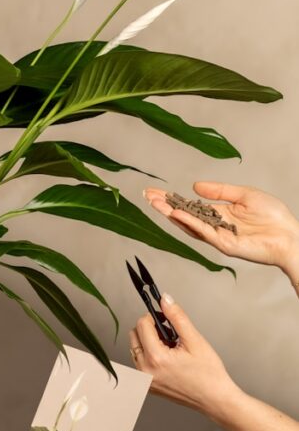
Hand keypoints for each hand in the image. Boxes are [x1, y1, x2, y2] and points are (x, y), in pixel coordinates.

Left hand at [129, 295, 239, 419]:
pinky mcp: (148, 385)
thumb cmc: (209, 375)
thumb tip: (165, 300)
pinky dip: (149, 355)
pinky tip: (168, 359)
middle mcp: (145, 370)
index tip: (166, 318)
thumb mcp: (195, 340)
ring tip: (171, 349)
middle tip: (171, 335)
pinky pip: (139, 362)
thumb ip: (177, 317)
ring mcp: (145, 380)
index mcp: (155, 358)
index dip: (154, 317)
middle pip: (135, 335)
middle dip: (150, 329)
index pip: (142, 324)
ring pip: (135, 348)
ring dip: (149, 342)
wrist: (215, 399)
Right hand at [144, 182, 298, 277]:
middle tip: (147, 195)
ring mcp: (217, 236)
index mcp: (219, 214)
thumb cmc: (274, 217)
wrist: (290, 236)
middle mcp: (214, 226)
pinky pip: (202, 231)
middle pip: (183, 215)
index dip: (172, 198)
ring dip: (170, 213)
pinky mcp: (223, 244)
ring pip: (188, 224)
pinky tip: (176, 213)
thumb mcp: (244, 194)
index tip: (154, 191)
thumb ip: (220, 190)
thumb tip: (196, 186)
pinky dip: (188, 222)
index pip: (189, 205)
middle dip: (164, 205)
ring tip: (155, 203)